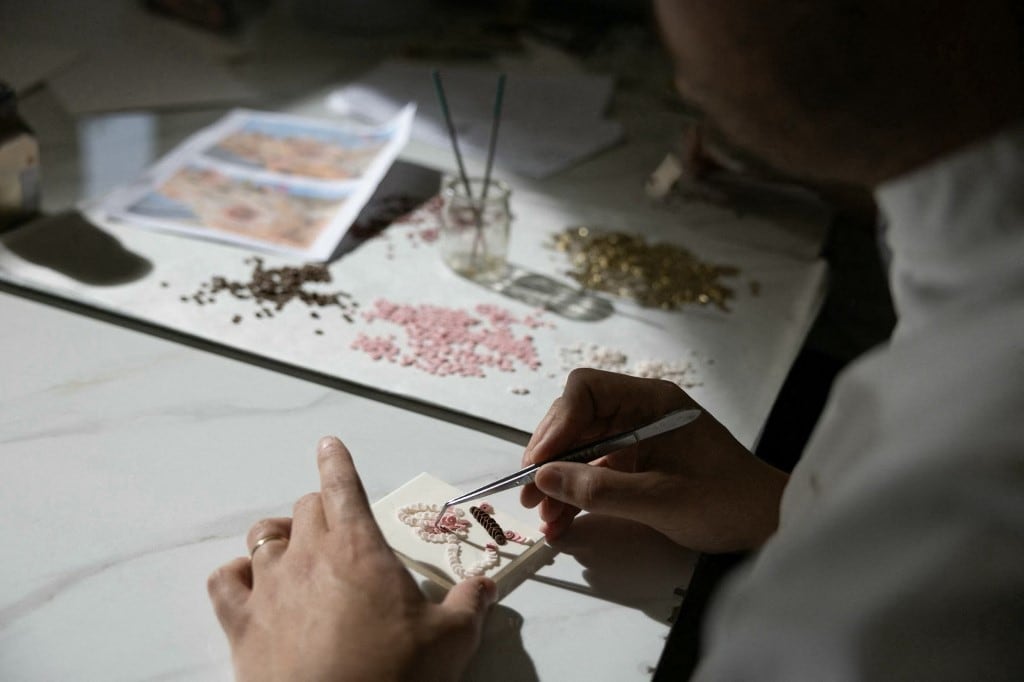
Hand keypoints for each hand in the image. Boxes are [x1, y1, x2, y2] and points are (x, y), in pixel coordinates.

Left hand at [208, 437, 496, 681]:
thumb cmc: (394, 675)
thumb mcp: (451, 639)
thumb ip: (470, 604)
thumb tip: (486, 586)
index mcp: (358, 548)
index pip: (343, 487)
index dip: (337, 462)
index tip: (329, 445)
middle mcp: (308, 556)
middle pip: (306, 507)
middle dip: (322, 508)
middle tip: (339, 528)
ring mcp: (269, 588)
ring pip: (263, 536)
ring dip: (281, 537)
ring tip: (294, 550)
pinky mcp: (240, 624)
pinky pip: (224, 581)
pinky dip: (235, 575)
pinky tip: (248, 583)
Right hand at [521, 369, 786, 552]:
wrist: (767, 523)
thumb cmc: (725, 501)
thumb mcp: (658, 499)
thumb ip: (598, 490)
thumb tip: (543, 479)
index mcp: (651, 401)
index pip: (586, 391)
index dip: (557, 424)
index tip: (540, 464)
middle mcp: (641, 411)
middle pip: (577, 420)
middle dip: (551, 458)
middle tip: (529, 495)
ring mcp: (639, 436)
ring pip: (582, 448)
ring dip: (559, 482)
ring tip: (542, 518)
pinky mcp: (639, 462)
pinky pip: (597, 470)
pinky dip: (578, 494)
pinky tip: (563, 522)